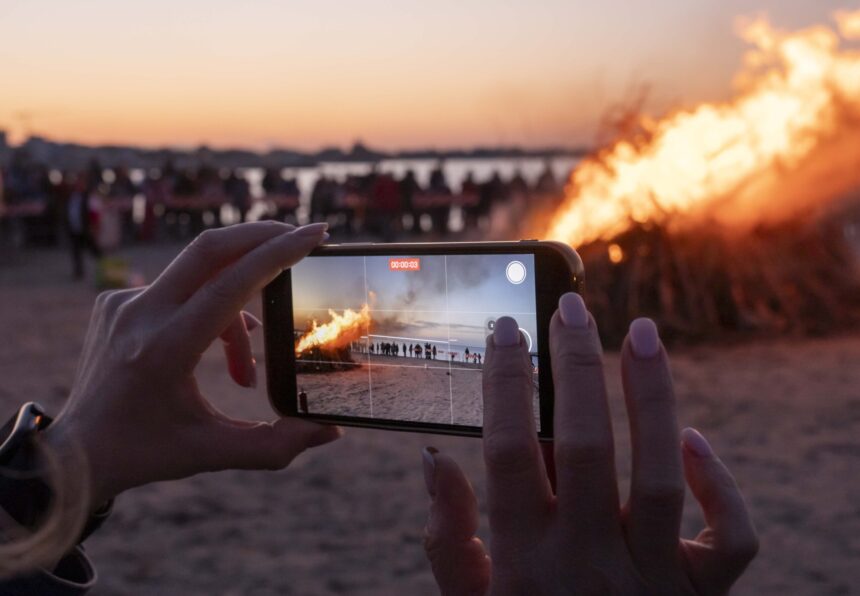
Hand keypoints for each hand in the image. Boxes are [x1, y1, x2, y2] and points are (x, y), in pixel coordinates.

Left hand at [44, 222, 341, 508]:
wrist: (73, 453)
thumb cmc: (145, 453)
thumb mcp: (212, 452)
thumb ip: (274, 446)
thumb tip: (331, 432)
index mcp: (166, 348)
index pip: (232, 284)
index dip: (279, 254)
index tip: (315, 234)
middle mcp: (141, 316)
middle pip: (210, 249)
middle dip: (263, 236)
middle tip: (302, 237)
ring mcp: (123, 304)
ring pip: (199, 276)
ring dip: (238, 305)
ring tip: (247, 369)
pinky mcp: (115, 302)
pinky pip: (176, 289)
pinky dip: (207, 309)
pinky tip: (211, 346)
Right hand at [422, 294, 757, 594]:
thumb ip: (448, 539)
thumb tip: (434, 458)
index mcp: (525, 562)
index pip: (509, 452)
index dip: (506, 381)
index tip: (506, 328)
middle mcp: (590, 564)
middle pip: (586, 446)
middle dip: (576, 366)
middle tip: (571, 307)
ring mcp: (654, 581)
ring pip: (662, 475)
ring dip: (652, 396)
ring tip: (642, 333)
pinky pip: (731, 540)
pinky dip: (724, 486)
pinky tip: (693, 440)